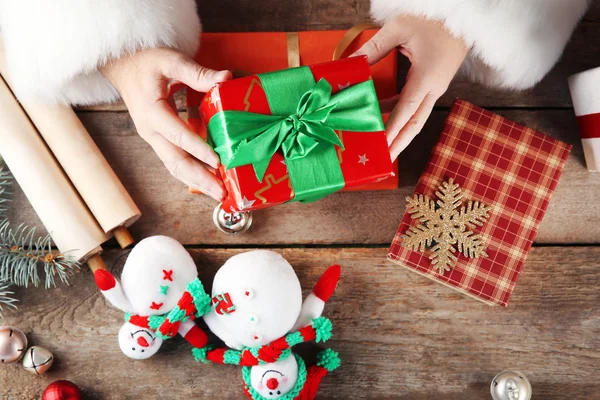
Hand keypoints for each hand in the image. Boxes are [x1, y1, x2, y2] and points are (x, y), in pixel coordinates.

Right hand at [101, 47, 230, 200]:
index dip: (198, 149)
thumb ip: (197, 73)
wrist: (123, 66)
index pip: (178, 134)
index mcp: (152, 111)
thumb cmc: (146, 61)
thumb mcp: (171, 60)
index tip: (217, 162)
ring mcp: (154, 139)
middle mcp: (151, 131)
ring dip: (197, 182)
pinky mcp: (160, 141)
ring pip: (175, 166)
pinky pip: (176, 161)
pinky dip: (193, 173)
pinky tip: (210, 180)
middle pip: (175, 162)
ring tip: (219, 193)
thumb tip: (225, 78)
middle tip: (222, 193)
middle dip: (199, 179)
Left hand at [353, 15, 467, 159]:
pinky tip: (384, 118)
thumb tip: (349, 65)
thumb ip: (373, 49)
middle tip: (384, 161)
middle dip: (400, 144)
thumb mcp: (399, 29)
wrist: (463, 16)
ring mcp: (436, 87)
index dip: (393, 131)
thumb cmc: (433, 19)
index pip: (406, 112)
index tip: (382, 148)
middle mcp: (433, 88)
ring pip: (417, 117)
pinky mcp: (434, 83)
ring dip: (400, 132)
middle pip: (415, 124)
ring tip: (383, 146)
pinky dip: (401, 115)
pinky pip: (416, 105)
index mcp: (426, 78)